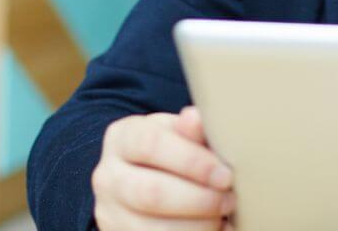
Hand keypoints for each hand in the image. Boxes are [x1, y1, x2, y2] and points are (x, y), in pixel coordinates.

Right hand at [92, 106, 235, 229]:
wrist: (144, 180)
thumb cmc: (170, 150)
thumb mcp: (178, 133)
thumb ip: (190, 129)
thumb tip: (196, 118)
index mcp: (122, 137)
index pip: (151, 144)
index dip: (191, 161)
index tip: (225, 175)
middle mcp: (108, 175)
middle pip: (152, 192)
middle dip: (199, 199)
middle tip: (229, 199)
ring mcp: (110, 211)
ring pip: (153, 228)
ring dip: (198, 225)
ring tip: (222, 217)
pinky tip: (214, 230)